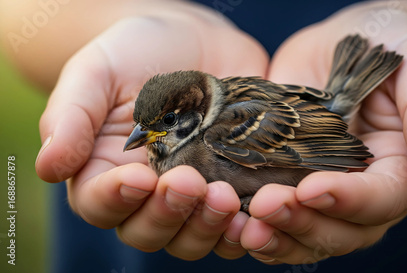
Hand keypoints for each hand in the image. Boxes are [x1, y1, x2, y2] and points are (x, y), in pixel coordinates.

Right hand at [35, 2, 266, 259]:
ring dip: (208, 227)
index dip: (117, 199)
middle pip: (148, 231)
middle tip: (190, 182)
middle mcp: (148, 192)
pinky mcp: (231, 185)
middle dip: (168, 214)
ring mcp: (193, 193)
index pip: (100, 204)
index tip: (139, 177)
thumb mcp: (97, 72)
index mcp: (105, 170)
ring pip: (192, 237)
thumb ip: (71, 117)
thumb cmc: (137, 51)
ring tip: (226, 197)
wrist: (195, 40)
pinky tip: (257, 212)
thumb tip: (48, 167)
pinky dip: (244, 228)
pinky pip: (235, 225)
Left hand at [238, 3, 406, 263]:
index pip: (383, 198)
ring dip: (277, 237)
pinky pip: (282, 224)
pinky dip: (259, 231)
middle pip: (344, 230)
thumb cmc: (386, 42)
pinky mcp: (293, 185)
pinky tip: (234, 224)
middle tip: (266, 205)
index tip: (312, 188)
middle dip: (304, 222)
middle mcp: (369, 192)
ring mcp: (329, 194)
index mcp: (405, 167)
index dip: (349, 199)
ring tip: (243, 227)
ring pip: (310, 237)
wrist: (343, 43)